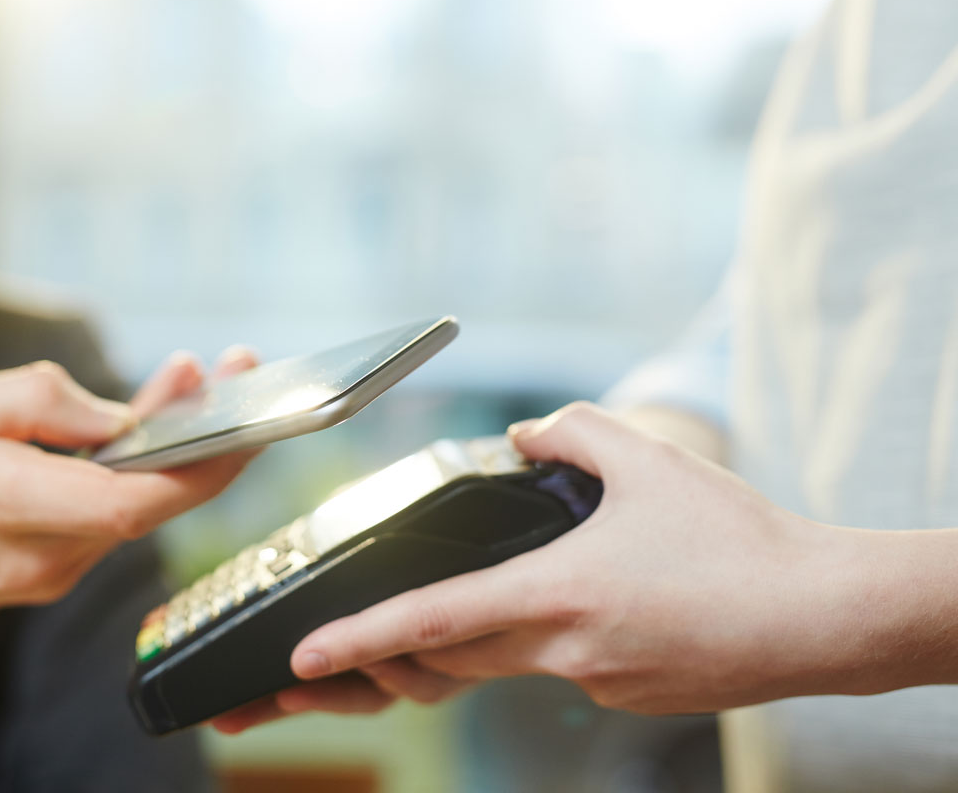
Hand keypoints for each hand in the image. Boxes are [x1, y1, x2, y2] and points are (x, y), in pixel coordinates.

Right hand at [0, 348, 256, 781]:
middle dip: (210, 434)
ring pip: (138, 503)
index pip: (126, 501)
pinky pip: (114, 513)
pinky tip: (146, 422)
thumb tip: (117, 413)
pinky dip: (140, 466)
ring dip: (176, 442)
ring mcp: (53, 571)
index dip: (198, 464)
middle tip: (235, 366)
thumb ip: (33, 402)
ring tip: (190, 376)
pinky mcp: (58, 570)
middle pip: (151, 499)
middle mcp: (39, 552)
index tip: (239, 416)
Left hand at [215, 402, 882, 732]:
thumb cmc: (739, 540)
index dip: (359, 641)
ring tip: (456, 619)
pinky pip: (558, 669)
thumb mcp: (649, 460)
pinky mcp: (624, 695)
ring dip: (465, 648)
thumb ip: (571, 431)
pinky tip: (578, 606)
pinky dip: (539, 642)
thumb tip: (525, 433)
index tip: (304, 659)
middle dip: (390, 661)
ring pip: (502, 667)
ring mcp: (594, 684)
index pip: (432, 620)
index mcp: (554, 596)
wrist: (821, 615)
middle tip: (343, 659)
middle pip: (450, 661)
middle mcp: (563, 653)